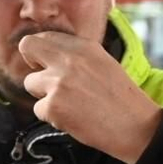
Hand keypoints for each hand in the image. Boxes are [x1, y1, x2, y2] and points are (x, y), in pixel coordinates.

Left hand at [18, 31, 162, 163]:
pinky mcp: (52, 106)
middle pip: (27, 47)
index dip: (42, 51)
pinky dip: (51, 117)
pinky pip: (38, 109)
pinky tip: (72, 118)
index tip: (47, 62)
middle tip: (43, 77)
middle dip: (31, 62)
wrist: (135, 126)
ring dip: (44, 95)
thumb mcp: (104, 63)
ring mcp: (58, 83)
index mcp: (83, 47)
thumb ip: (77, 57)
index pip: (45, 37)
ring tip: (68, 104)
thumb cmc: (122, 99)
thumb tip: (50, 56)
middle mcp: (68, 60)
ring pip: (30, 83)